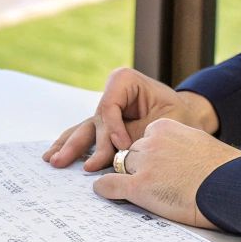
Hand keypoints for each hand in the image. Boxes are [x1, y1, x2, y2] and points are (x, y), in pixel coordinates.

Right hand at [43, 67, 217, 171]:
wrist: (188, 116)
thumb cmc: (179, 114)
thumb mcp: (165, 120)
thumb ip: (139, 134)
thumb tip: (121, 155)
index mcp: (124, 81)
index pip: (109, 105)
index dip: (112, 127)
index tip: (124, 146)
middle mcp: (111, 94)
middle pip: (93, 120)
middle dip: (79, 143)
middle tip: (64, 161)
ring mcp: (105, 111)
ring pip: (84, 129)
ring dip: (68, 146)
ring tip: (52, 160)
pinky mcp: (104, 127)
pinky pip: (87, 137)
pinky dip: (73, 147)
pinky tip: (54, 155)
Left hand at [90, 118, 240, 227]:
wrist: (231, 186)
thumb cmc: (226, 170)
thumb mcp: (202, 145)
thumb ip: (185, 146)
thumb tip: (185, 160)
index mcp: (166, 127)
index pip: (146, 137)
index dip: (150, 154)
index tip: (157, 164)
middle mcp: (151, 142)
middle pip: (131, 152)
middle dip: (138, 166)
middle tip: (152, 181)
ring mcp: (144, 163)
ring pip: (121, 166)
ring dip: (125, 177)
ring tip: (134, 189)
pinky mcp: (139, 186)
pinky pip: (110, 184)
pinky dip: (105, 189)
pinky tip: (104, 191)